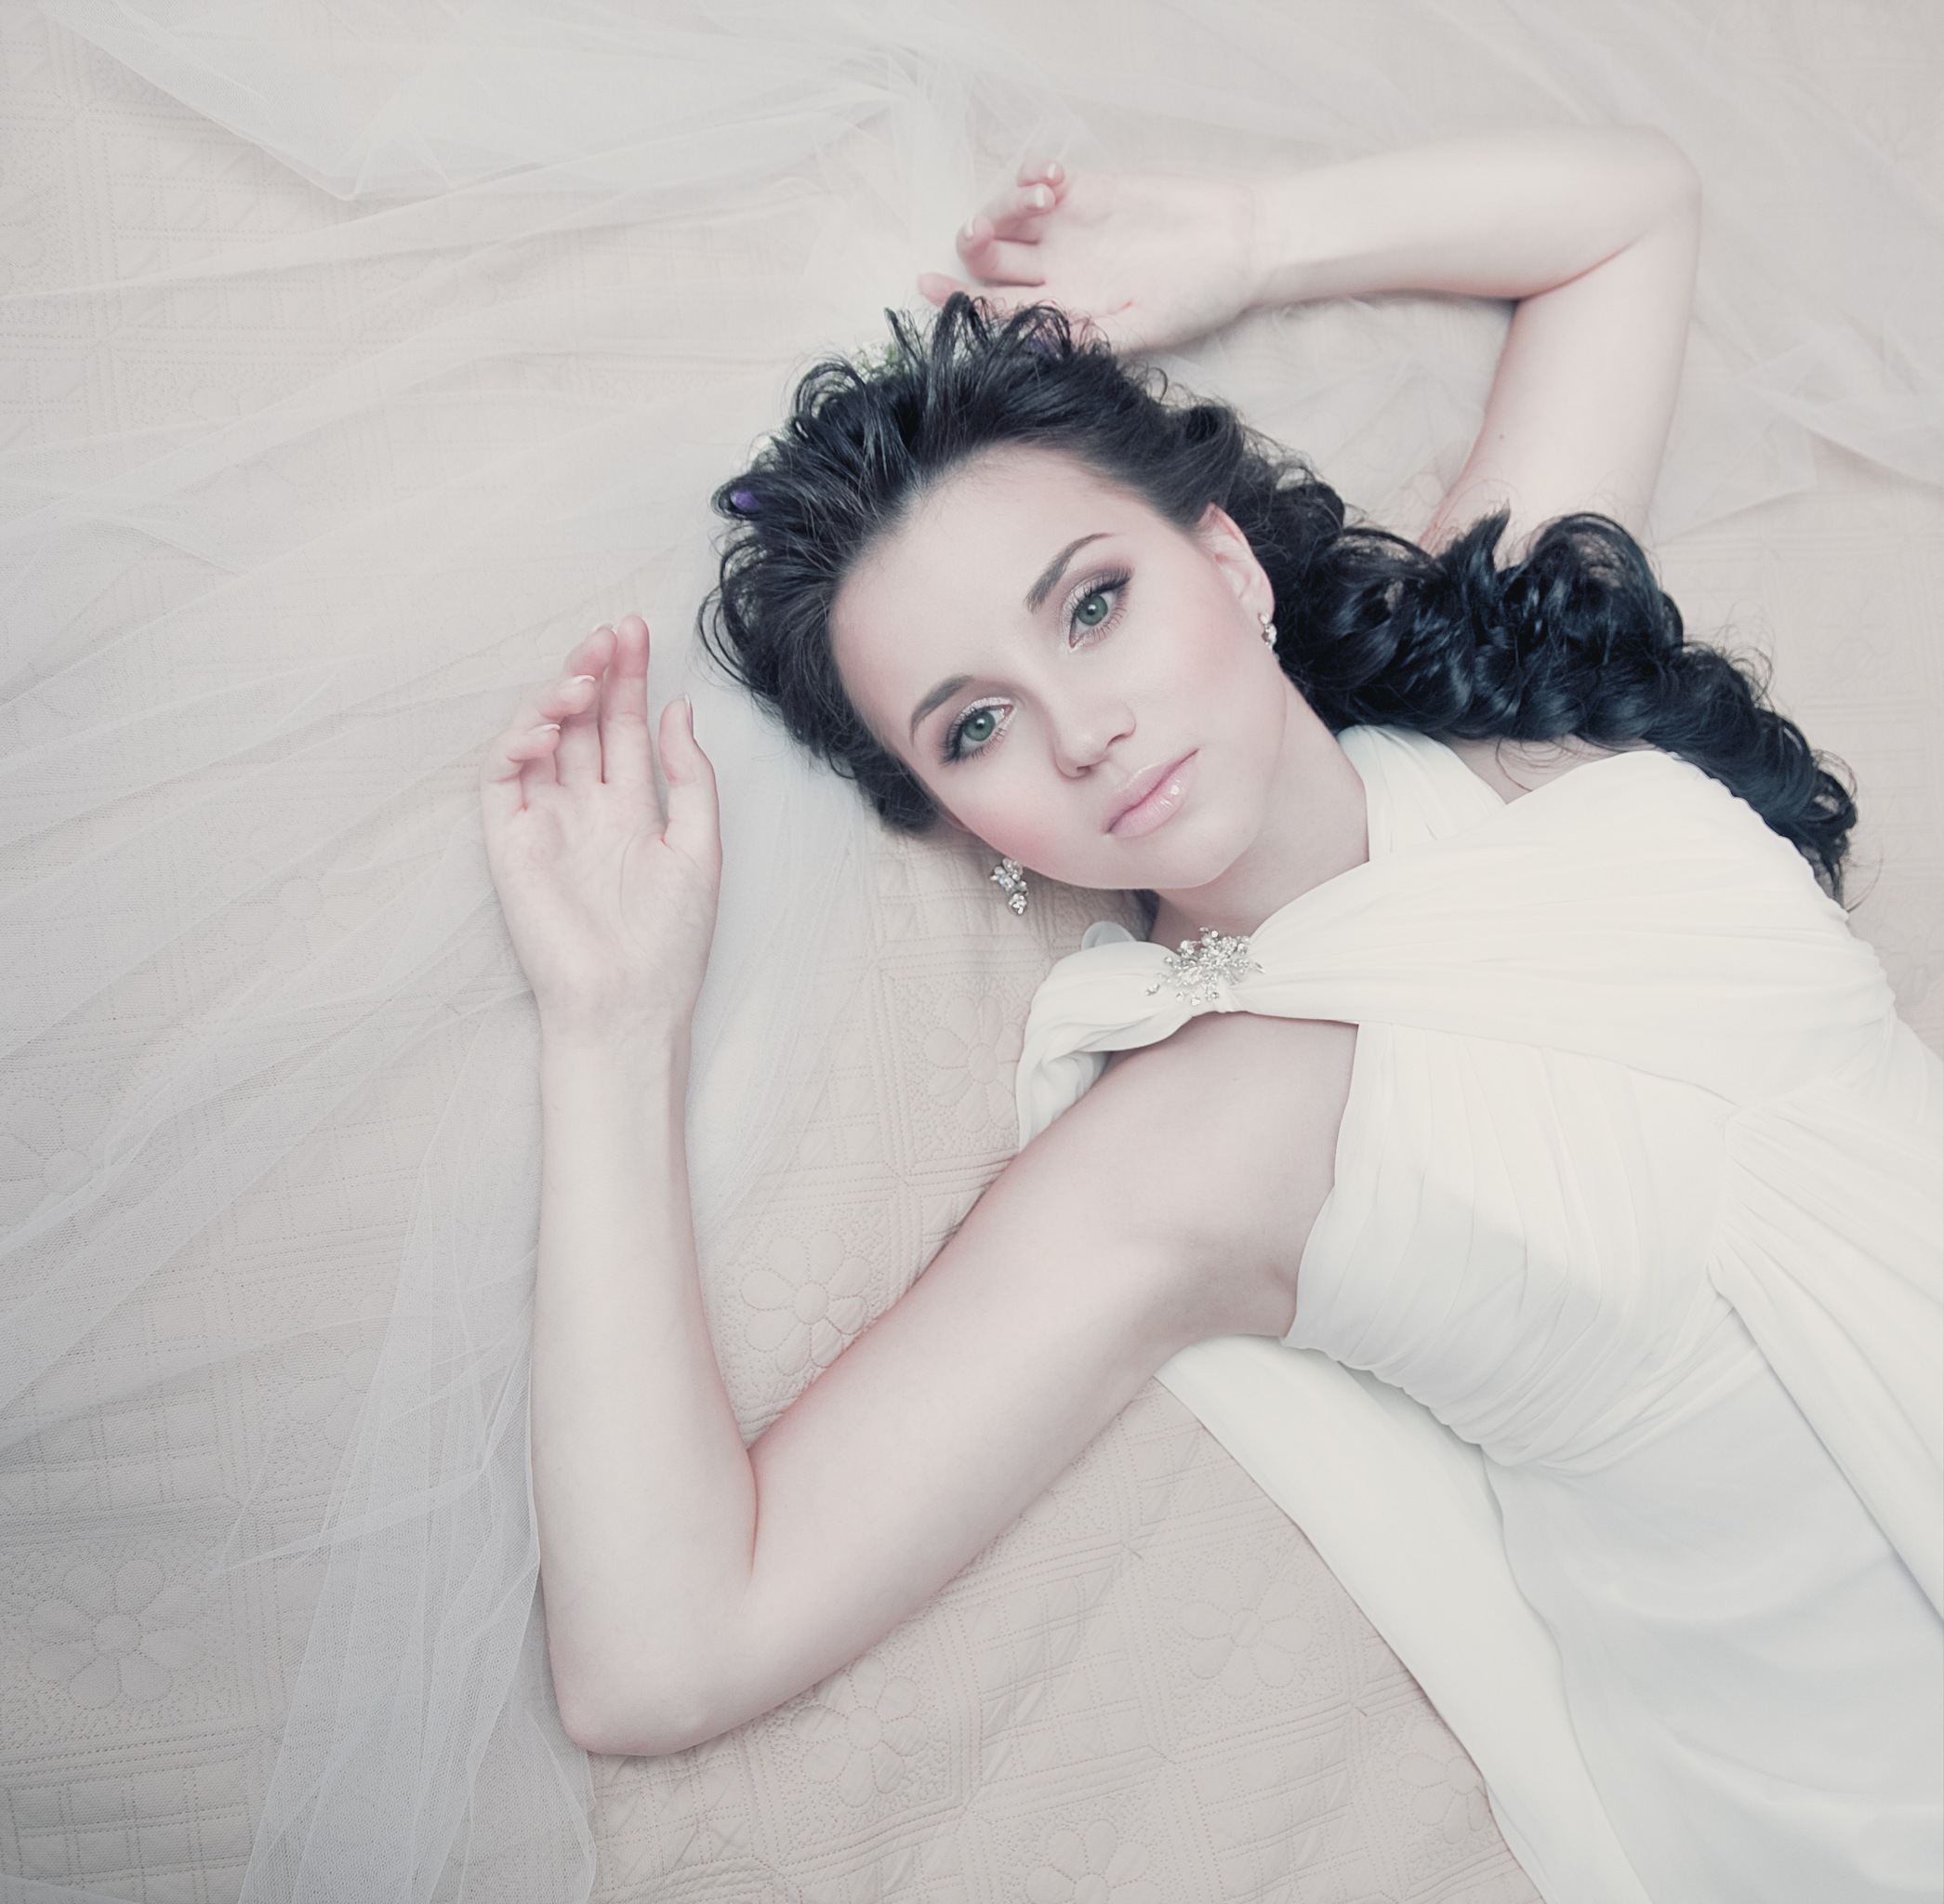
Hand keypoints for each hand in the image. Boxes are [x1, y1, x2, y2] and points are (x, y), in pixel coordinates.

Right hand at [481, 616, 719, 1045]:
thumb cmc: (671, 939)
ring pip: (539, 739)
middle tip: (610, 635)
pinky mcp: (509, 843)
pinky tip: (552, 729)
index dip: (629, 677)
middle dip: (593, 671)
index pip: (623, 725)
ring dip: (557, 698)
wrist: (631, 1002)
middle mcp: (585, 807)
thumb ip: (689, 777)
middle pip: (582, 722)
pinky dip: (518, 744)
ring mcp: (545, 821)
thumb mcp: (699, 846)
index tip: (637, 631)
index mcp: (631, 808)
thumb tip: (679, 709)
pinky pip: (502, 779)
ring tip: (584, 679)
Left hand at [918, 159, 1260, 353]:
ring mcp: (1069, 230)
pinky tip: (1054, 180)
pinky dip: (1033, 173)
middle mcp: (1056, 272)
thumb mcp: (1142, 330)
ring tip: (1038, 199)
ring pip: (1008, 215)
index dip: (954, 299)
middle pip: (989, 257)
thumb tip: (1029, 343)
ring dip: (1004, 204)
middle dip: (973, 242)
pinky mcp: (1087, 192)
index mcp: (1061, 311)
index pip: (993, 309)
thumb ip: (1086, 336)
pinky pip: (1040, 178)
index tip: (927, 286)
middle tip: (983, 232)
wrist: (1238, 248)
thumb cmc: (1196, 299)